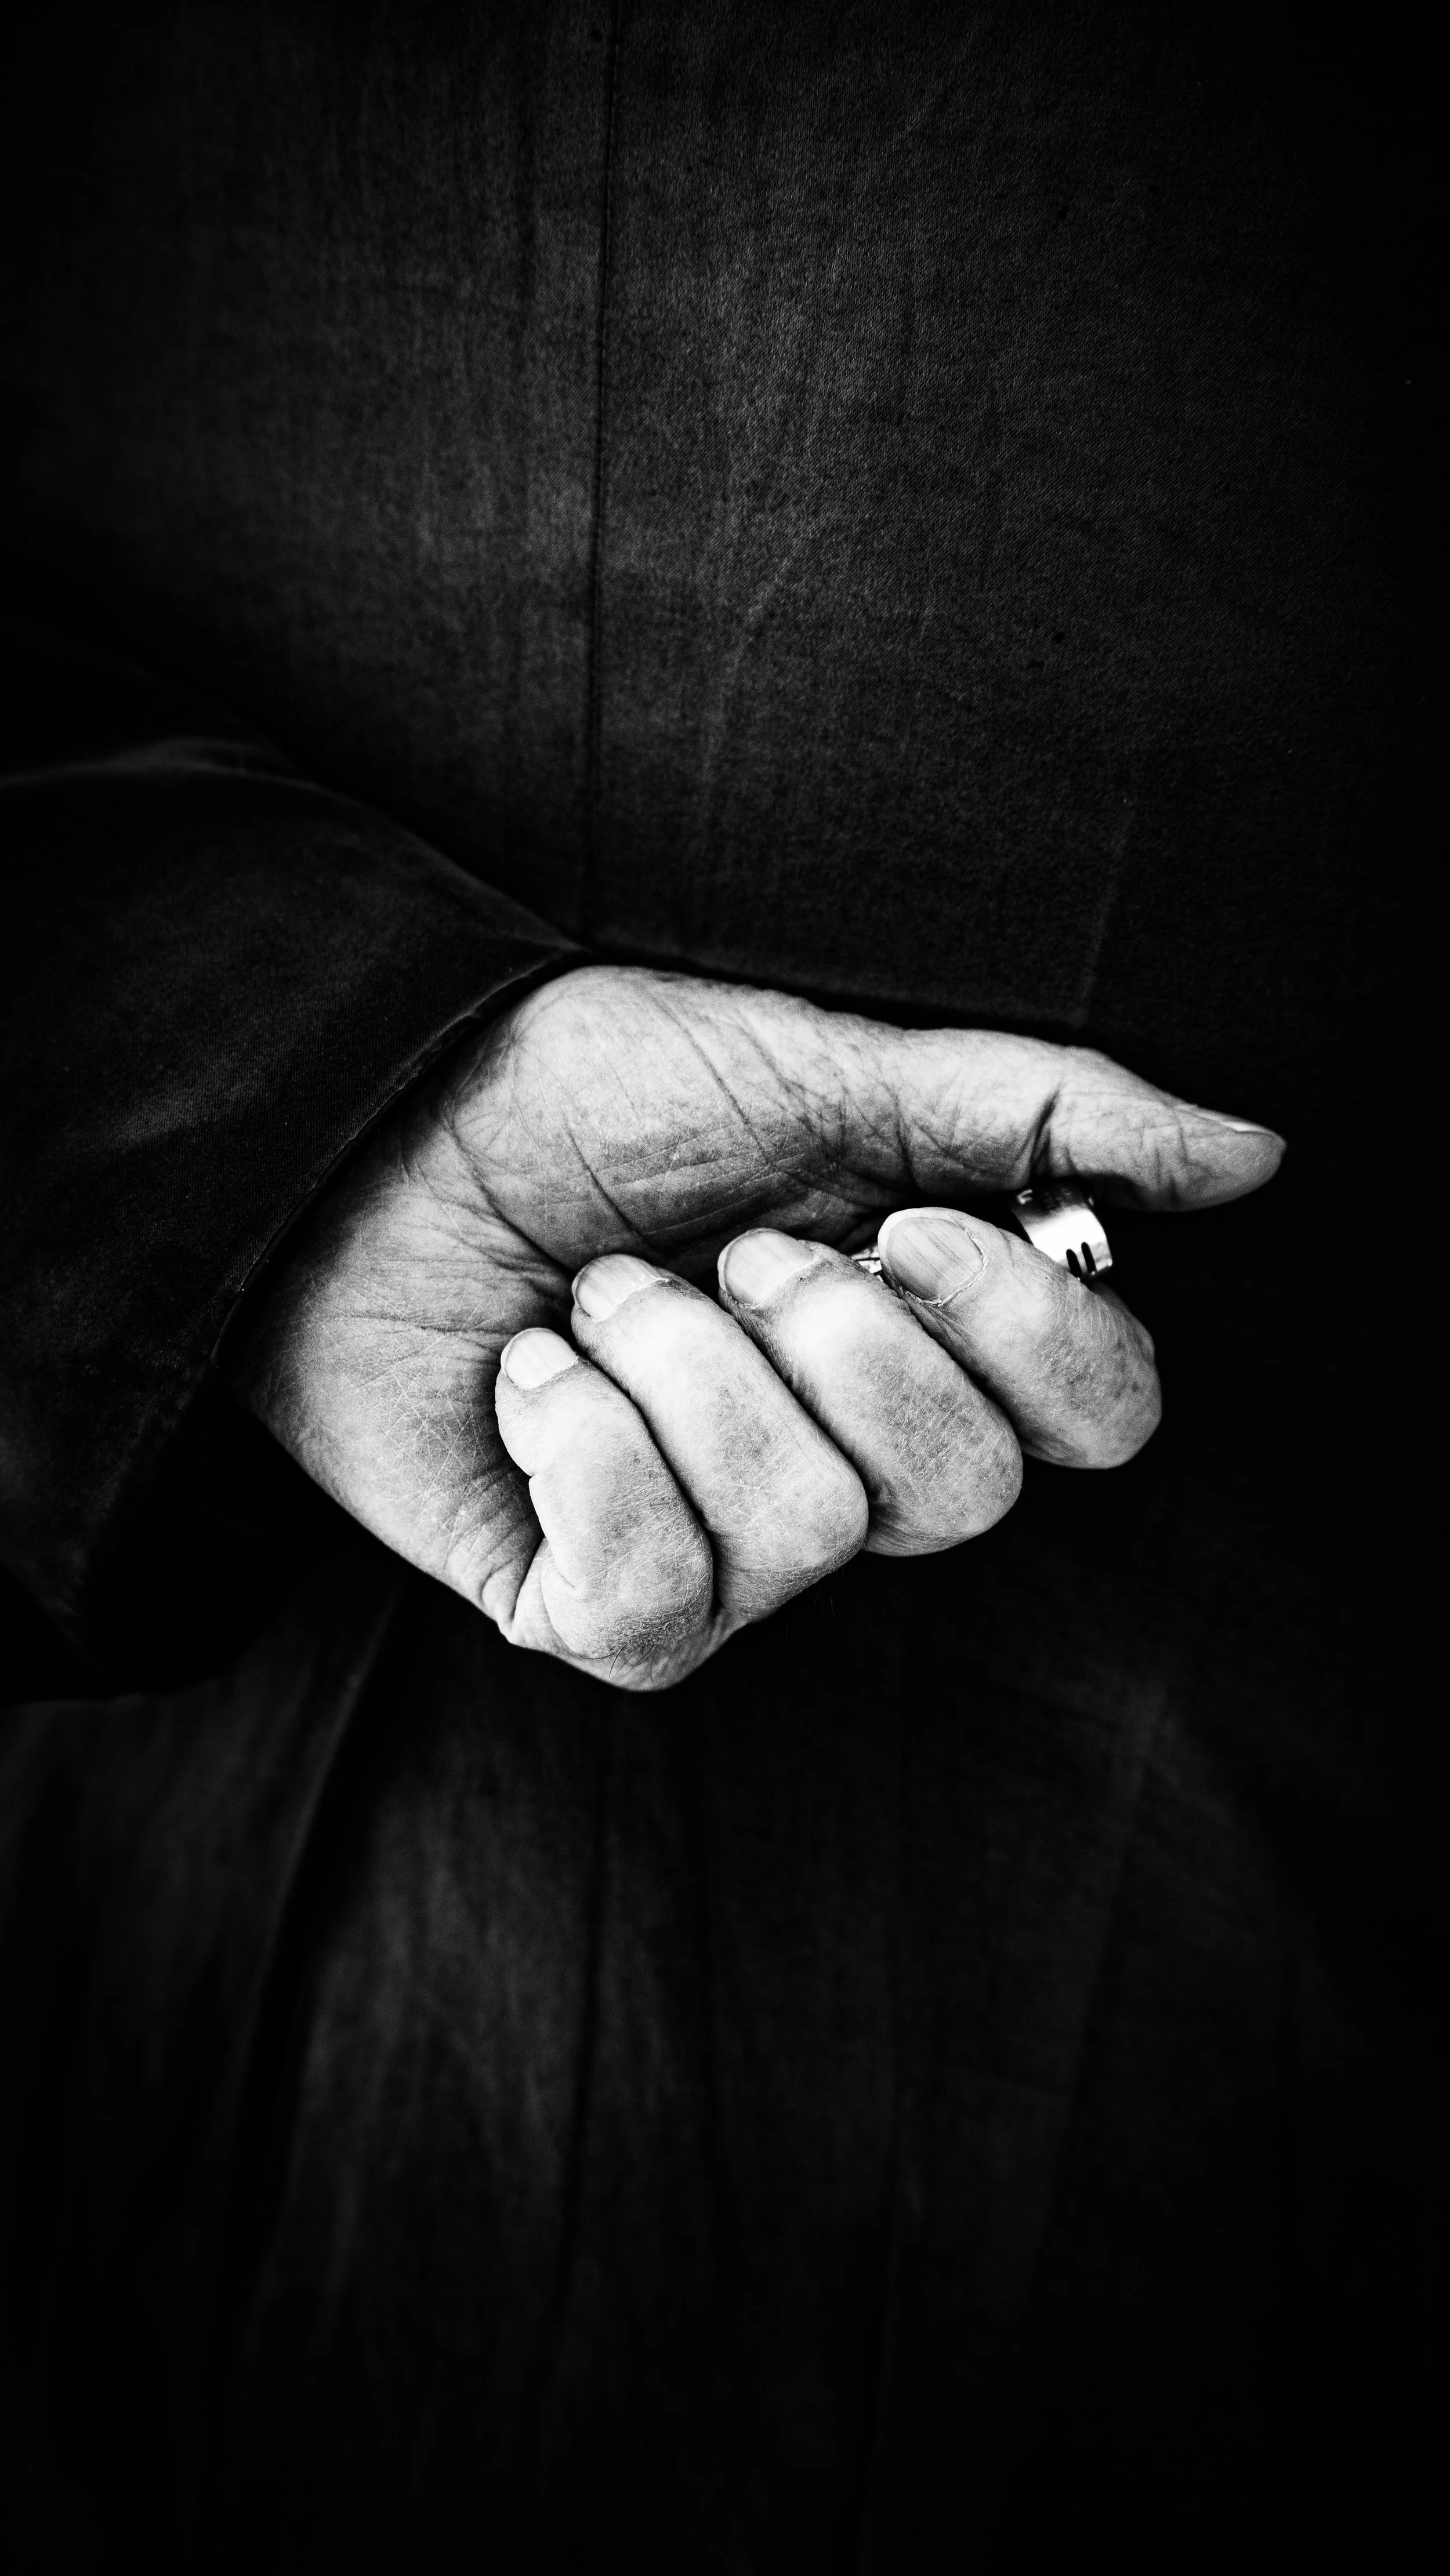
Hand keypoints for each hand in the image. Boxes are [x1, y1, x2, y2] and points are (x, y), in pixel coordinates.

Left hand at [229, 965, 1282, 1688]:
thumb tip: (1255, 1155)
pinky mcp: (600, 1615)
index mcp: (932, 1342)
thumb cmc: (584, 1093)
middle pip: (963, 1490)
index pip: (1105, 1417)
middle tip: (722, 1254)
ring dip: (680, 1366)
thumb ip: (1038, 1113)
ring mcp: (731, 1561)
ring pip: (808, 1531)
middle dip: (823, 1334)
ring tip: (602, 1296)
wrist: (366, 1129)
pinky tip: (532, 1380)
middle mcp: (854, 1470)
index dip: (1023, 1329)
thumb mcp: (821, 1068)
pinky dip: (581, 1449)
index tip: (899, 1222)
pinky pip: (656, 1596)